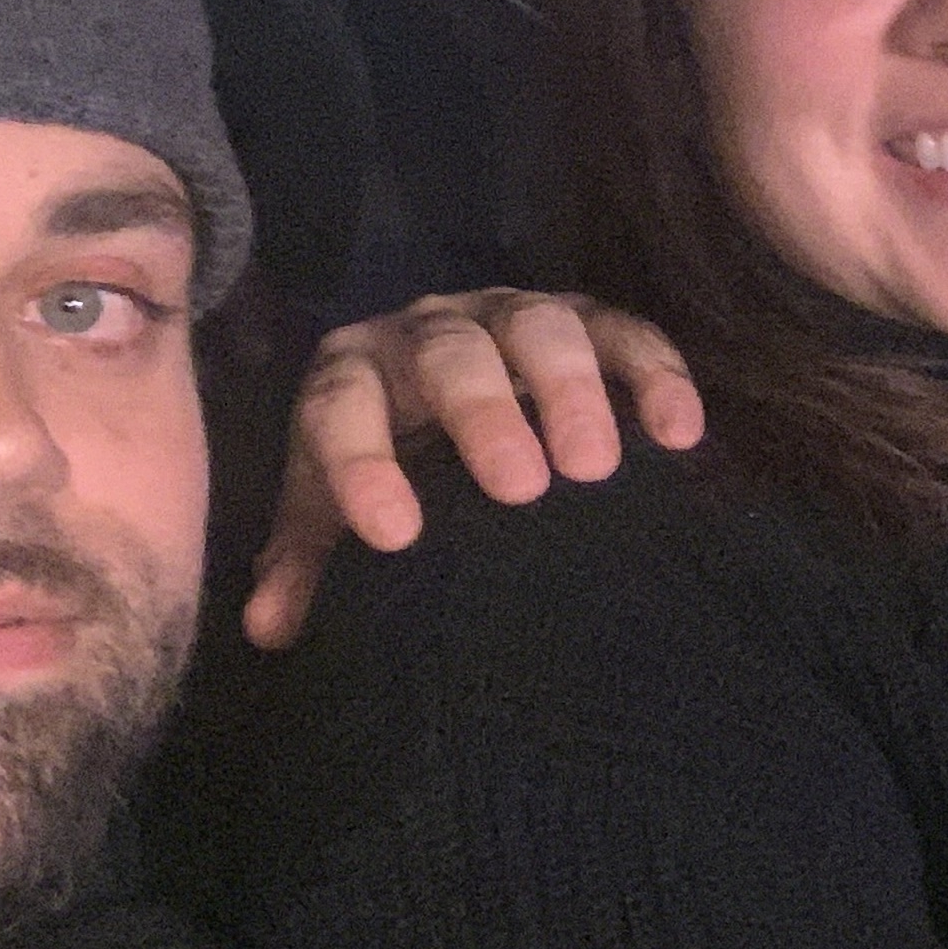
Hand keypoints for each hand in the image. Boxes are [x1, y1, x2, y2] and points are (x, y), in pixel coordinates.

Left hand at [243, 290, 705, 648]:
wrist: (454, 403)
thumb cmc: (395, 471)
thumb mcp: (337, 513)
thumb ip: (307, 563)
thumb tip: (266, 631)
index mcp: (356, 373)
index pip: (341, 406)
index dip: (360, 464)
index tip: (396, 537)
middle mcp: (430, 331)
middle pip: (451, 355)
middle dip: (485, 414)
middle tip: (522, 488)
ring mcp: (514, 317)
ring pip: (541, 328)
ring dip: (570, 392)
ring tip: (597, 469)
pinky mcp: (590, 320)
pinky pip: (625, 332)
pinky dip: (655, 375)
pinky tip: (680, 435)